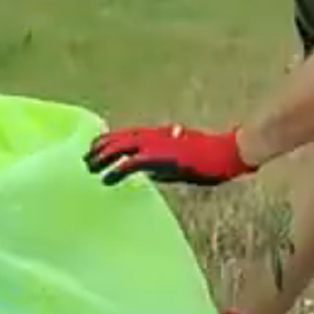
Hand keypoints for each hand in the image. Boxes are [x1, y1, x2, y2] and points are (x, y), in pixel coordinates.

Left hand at [85, 122, 255, 186]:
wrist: (229, 151)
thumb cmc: (211, 156)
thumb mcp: (182, 159)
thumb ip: (163, 164)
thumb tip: (148, 173)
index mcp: (160, 134)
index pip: (128, 135)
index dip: (110, 140)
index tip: (94, 147)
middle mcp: (155, 136)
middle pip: (119, 139)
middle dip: (100, 148)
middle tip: (85, 158)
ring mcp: (157, 145)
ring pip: (120, 149)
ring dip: (102, 158)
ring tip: (88, 167)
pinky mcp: (160, 157)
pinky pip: (131, 164)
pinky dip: (116, 170)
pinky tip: (105, 179)